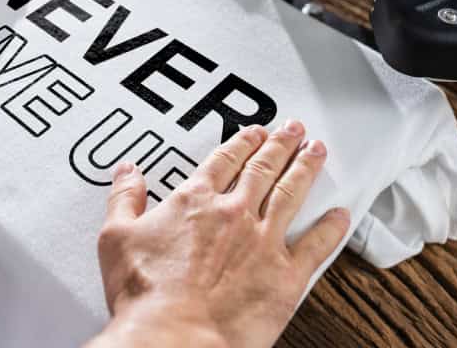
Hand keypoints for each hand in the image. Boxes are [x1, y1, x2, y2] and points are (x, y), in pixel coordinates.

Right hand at [90, 120, 349, 347]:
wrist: (174, 339)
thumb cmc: (145, 297)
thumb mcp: (116, 239)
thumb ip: (124, 199)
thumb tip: (127, 173)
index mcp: (195, 201)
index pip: (224, 161)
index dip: (242, 142)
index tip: (254, 132)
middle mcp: (234, 213)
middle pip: (263, 168)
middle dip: (281, 145)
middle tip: (294, 129)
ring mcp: (263, 242)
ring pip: (292, 193)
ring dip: (306, 169)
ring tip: (317, 152)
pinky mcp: (285, 275)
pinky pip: (317, 245)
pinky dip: (332, 227)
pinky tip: (340, 214)